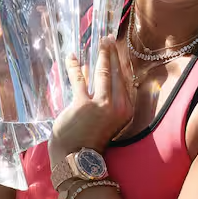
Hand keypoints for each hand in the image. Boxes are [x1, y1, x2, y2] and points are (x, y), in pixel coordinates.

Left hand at [47, 36, 132, 168]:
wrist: (78, 160)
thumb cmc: (89, 140)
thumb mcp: (105, 120)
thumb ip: (104, 99)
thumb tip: (96, 77)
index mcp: (126, 110)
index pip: (126, 80)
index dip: (121, 62)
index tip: (117, 48)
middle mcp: (118, 106)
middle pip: (117, 72)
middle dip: (112, 53)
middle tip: (107, 39)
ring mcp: (102, 105)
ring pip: (103, 72)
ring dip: (100, 55)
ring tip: (98, 41)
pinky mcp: (83, 105)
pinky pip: (79, 79)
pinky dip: (73, 66)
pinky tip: (71, 56)